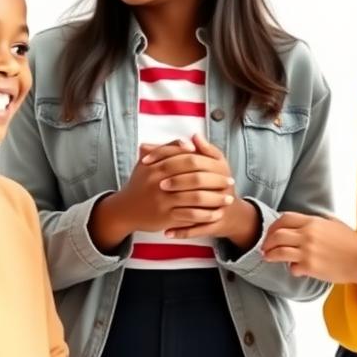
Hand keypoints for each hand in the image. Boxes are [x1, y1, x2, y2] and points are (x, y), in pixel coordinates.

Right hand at [90, 137, 233, 246]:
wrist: (126, 209)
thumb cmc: (141, 182)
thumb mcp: (149, 161)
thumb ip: (169, 148)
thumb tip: (192, 140)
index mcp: (157, 165)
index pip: (187, 159)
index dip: (207, 162)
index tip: (222, 167)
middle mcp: (159, 181)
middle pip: (195, 178)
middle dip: (216, 181)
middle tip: (230, 183)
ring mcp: (163, 200)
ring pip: (196, 198)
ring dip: (215, 199)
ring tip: (228, 200)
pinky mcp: (165, 217)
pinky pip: (191, 215)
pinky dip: (206, 215)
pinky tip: (216, 214)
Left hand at [151, 135, 258, 247]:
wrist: (230, 211)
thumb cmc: (214, 182)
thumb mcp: (210, 164)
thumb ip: (198, 150)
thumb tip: (190, 135)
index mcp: (218, 167)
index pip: (194, 158)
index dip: (171, 158)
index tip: (150, 161)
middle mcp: (222, 184)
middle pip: (198, 179)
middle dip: (177, 182)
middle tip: (159, 185)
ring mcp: (220, 206)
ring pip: (200, 206)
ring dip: (180, 207)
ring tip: (161, 209)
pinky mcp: (216, 224)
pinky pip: (199, 229)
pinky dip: (183, 232)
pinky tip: (166, 232)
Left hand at [263, 212, 356, 284]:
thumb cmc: (352, 243)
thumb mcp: (336, 224)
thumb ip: (321, 220)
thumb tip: (312, 218)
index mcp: (313, 222)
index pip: (284, 219)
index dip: (274, 226)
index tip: (270, 232)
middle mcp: (307, 234)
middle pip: (277, 234)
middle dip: (267, 241)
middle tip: (265, 247)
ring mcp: (308, 251)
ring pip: (279, 251)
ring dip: (270, 255)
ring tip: (267, 257)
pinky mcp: (310, 267)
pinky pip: (292, 267)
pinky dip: (290, 269)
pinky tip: (294, 269)